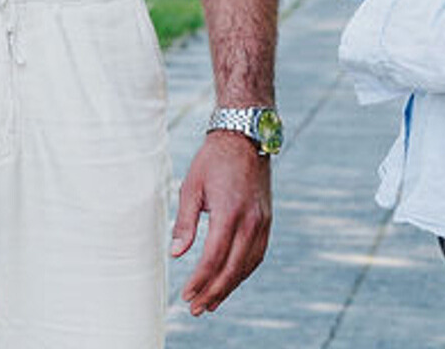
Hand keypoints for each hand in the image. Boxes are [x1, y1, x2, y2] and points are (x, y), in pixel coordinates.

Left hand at [169, 130, 272, 315]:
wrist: (245, 137)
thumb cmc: (213, 160)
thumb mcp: (191, 186)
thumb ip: (185, 222)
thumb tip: (177, 253)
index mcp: (229, 212)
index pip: (214, 258)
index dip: (199, 280)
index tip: (186, 295)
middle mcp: (250, 221)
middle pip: (233, 268)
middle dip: (214, 292)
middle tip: (197, 309)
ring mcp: (262, 222)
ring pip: (247, 265)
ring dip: (230, 286)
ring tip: (212, 302)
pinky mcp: (267, 220)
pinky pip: (257, 254)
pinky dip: (243, 271)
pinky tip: (230, 280)